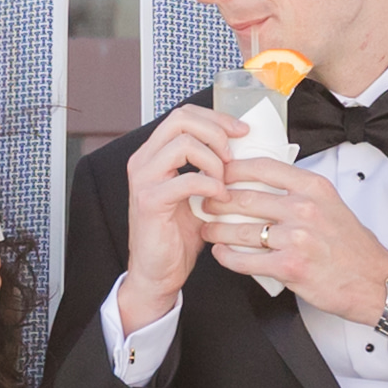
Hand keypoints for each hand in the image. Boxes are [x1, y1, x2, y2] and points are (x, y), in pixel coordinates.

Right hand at [108, 105, 233, 332]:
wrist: (158, 272)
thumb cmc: (178, 236)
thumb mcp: (197, 193)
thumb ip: (210, 168)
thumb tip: (243, 149)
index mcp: (154, 154)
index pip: (183, 115)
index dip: (215, 118)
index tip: (240, 131)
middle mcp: (144, 160)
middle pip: (181, 119)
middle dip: (216, 131)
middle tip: (233, 153)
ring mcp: (144, 179)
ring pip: (183, 144)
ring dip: (213, 159)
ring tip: (224, 180)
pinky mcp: (150, 201)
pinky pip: (187, 179)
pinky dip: (210, 185)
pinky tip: (219, 199)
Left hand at [205, 151, 387, 326]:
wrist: (373, 282)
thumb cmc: (353, 248)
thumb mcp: (332, 205)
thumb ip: (301, 193)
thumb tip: (265, 184)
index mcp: (314, 188)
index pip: (263, 167)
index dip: (233, 168)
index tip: (219, 172)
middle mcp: (304, 209)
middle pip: (244, 198)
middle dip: (217, 201)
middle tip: (205, 203)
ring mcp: (296, 238)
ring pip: (240, 230)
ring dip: (216, 230)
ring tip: (208, 229)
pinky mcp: (289, 266)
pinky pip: (245, 259)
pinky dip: (227, 256)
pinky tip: (221, 253)